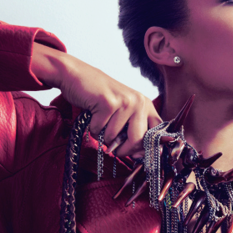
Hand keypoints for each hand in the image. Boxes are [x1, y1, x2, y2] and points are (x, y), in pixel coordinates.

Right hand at [31, 43, 161, 156]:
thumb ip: (133, 130)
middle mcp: (139, 102)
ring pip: (115, 137)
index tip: (135, 155)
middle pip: (138, 140)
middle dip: (123, 150)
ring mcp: (125, 101)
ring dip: (103, 137)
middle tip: (112, 148)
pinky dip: (92, 129)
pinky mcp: (109, 103)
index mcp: (146, 104)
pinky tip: (91, 116)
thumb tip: (140, 157)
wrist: (76, 75)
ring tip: (99, 122)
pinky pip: (100, 131)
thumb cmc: (99, 97)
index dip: (146, 148)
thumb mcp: (122, 112)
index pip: (157, 133)